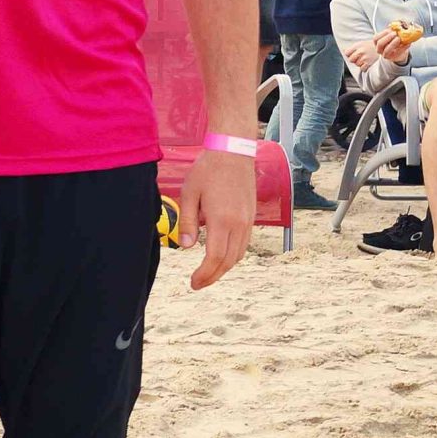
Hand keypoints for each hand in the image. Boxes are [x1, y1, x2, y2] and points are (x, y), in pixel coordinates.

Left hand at [178, 147, 255, 288]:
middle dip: (213, 276)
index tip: (193, 283)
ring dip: (223, 268)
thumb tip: (185, 246)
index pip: (215, 257)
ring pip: (238, 255)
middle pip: (228, 261)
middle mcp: (239, 224)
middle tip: (198, 284)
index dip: (205, 274)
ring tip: (207, 273)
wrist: (233, 153)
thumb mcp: (189, 194)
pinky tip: (220, 255)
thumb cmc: (207, 171)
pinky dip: (232, 256)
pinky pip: (243, 244)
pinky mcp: (251, 217)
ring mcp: (248, 222)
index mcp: (222, 220)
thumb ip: (187, 222)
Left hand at [343, 39, 377, 70]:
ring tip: (366, 59)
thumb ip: (353, 48)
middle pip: (351, 60)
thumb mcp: (362, 44)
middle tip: (360, 58)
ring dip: (360, 63)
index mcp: (358, 45)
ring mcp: (365, 57)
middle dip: (354, 60)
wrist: (385, 48)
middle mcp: (360, 51)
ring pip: (357, 64)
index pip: (347, 53)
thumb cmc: (372, 46)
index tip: (354, 54)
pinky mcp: (369, 63)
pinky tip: (368, 63)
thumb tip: (343, 51)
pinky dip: (365, 67)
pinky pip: (362, 69)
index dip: (350, 55)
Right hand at [376, 27, 411, 64]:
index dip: (382, 33)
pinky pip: (398, 53)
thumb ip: (391, 31)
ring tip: (399, 38)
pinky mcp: (393, 58)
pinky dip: (403, 47)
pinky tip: (407, 43)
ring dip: (393, 43)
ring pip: (387, 50)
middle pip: (380, 44)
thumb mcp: (390, 37)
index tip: (389, 29)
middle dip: (388, 37)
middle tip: (395, 33)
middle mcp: (379, 49)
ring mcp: (386, 55)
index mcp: (377, 43)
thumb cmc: (392, 43)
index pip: (376, 38)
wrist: (397, 53)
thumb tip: (396, 24)